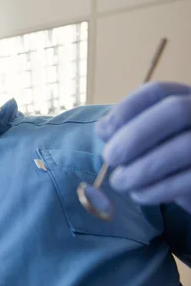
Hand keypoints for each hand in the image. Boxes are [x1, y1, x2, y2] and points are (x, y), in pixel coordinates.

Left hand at [96, 82, 190, 211]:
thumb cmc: (166, 157)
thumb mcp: (148, 137)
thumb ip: (127, 128)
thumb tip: (104, 129)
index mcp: (185, 98)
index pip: (157, 91)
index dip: (126, 109)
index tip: (104, 131)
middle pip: (175, 110)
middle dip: (136, 135)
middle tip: (110, 158)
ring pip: (185, 145)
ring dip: (144, 167)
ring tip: (120, 182)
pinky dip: (160, 188)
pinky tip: (140, 194)